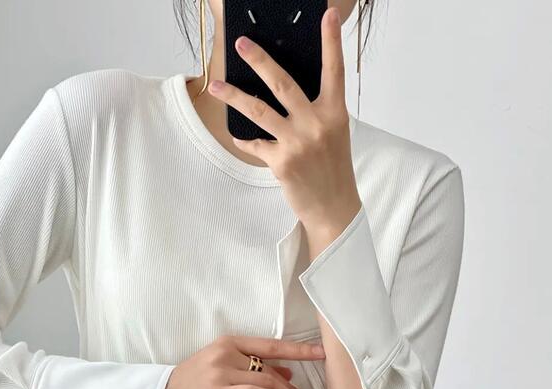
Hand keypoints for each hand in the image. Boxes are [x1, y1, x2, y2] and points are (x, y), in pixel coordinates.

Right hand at [157, 335, 326, 388]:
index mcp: (228, 342)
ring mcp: (221, 371)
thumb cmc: (191, 383)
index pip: (270, 345)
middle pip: (269, 367)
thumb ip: (251, 367)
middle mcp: (226, 352)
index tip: (321, 352)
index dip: (298, 349)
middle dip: (291, 384)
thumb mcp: (221, 368)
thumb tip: (286, 372)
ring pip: (265, 380)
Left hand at [207, 5, 361, 237]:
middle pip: (283, 83)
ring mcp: (297, 142)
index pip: (334, 70)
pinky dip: (246, 141)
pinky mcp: (281, 162)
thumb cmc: (332, 169)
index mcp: (334, 112)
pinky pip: (255, 144)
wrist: (333, 207)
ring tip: (216, 85)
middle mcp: (316, 123)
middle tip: (241, 44)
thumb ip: (317, 112)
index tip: (327, 15)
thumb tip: (287, 94)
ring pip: (259, 110)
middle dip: (260, 60)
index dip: (332, 41)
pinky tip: (240, 138)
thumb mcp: (333, 134)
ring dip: (234, 96)